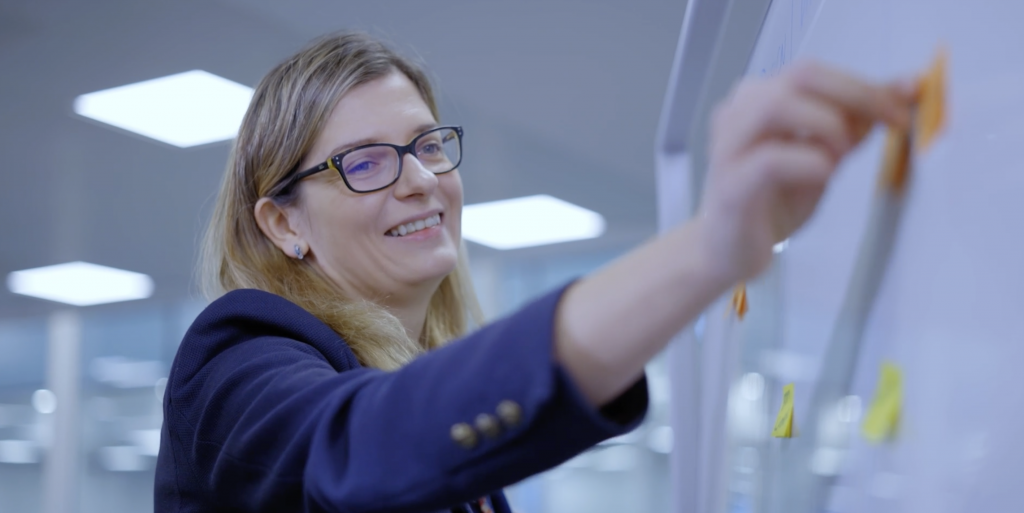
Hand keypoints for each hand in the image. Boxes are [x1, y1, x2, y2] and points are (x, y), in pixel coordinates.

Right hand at [695, 61, 915, 283]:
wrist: (728, 251)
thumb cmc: (771, 203)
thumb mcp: (823, 157)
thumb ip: (854, 124)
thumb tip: (902, 90)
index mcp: (759, 100)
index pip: (814, 72)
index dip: (865, 84)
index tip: (904, 103)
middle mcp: (739, 114)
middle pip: (800, 76)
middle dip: (856, 95)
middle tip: (891, 122)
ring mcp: (728, 147)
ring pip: (778, 106)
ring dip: (827, 127)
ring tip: (841, 158)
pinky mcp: (730, 185)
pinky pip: (771, 161)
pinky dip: (810, 164)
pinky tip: (823, 176)